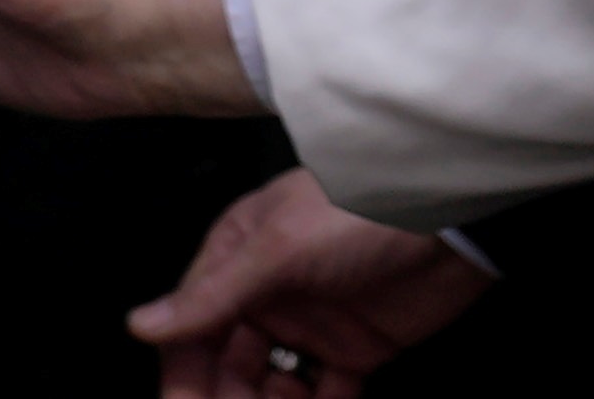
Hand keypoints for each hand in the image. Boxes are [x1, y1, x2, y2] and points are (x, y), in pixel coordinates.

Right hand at [132, 171, 490, 395]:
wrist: (455, 219)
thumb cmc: (357, 213)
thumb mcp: (278, 247)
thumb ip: (213, 294)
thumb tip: (139, 326)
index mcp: (236, 258)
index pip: (193, 325)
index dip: (183, 373)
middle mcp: (265, 294)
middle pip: (227, 362)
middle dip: (224, 396)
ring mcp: (310, 324)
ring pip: (270, 384)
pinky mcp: (355, 350)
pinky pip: (324, 395)